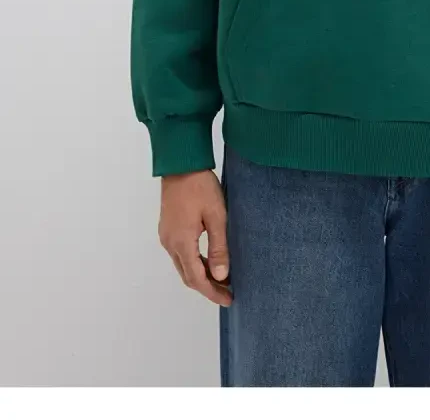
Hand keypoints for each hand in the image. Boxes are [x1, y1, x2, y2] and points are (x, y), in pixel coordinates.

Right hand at [158, 169, 232, 306]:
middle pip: (188, 276)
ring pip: (183, 266)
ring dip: (201, 275)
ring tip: (222, 278)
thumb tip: (221, 276)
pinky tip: (208, 260)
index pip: (196, 279)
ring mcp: (166, 236)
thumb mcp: (216, 216)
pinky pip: (180, 254)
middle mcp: (170, 243)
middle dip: (207, 287)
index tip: (229, 299)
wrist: (181, 164)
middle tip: (228, 292)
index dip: (212, 292)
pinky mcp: (168, 228)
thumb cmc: (201, 186)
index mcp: (181, 242)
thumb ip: (218, 247)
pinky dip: (194, 262)